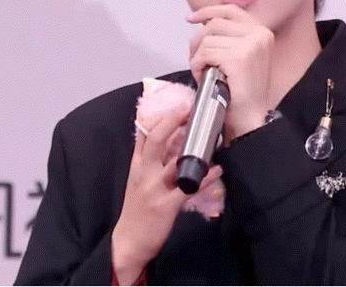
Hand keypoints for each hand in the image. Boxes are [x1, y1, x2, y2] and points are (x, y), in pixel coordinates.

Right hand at [112, 105, 222, 281]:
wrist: (128, 242)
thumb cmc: (135, 210)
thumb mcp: (136, 180)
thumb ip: (145, 160)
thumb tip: (156, 137)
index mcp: (137, 166)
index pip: (143, 135)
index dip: (156, 117)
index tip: (172, 104)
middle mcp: (144, 173)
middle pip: (156, 141)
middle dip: (171, 122)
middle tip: (187, 109)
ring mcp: (155, 189)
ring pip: (175, 162)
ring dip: (195, 149)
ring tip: (212, 136)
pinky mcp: (167, 205)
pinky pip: (189, 187)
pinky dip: (205, 178)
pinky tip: (217, 170)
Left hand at [186, 4, 274, 142]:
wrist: (251, 118)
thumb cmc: (242, 92)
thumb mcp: (243, 56)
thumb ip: (231, 37)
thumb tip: (204, 21)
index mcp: (262, 31)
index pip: (230, 10)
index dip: (208, 11)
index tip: (191, 18)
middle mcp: (259, 34)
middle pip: (214, 23)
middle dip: (198, 40)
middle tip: (196, 59)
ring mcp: (250, 45)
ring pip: (207, 39)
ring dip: (197, 56)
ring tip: (203, 72)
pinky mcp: (238, 58)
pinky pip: (205, 53)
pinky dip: (197, 64)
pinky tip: (203, 76)